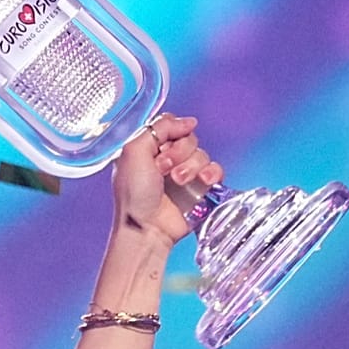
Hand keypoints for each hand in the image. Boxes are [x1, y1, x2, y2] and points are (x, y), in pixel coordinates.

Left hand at [110, 112, 224, 246]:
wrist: (147, 227)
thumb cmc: (133, 195)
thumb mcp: (133, 153)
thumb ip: (156, 129)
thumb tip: (187, 121)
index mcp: (146, 150)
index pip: (169, 126)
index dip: (171, 132)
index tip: (163, 146)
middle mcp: (165, 159)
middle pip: (188, 138)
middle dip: (178, 152)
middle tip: (163, 169)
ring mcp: (184, 174)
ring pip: (201, 153)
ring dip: (190, 166)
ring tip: (177, 181)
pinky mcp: (200, 188)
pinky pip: (215, 169)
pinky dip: (212, 173)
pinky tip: (203, 181)